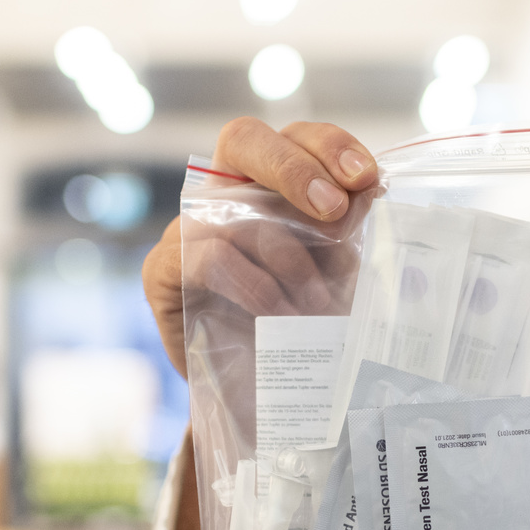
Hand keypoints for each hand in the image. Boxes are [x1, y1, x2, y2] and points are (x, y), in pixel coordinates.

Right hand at [142, 118, 378, 377]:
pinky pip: (208, 256)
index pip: (294, 136)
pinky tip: (278, 312)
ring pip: (234, 211)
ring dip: (288, 256)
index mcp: (267, 184)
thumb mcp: (334, 273)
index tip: (365, 179)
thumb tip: (367, 192)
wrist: (255, 393)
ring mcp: (185, 226)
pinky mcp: (162, 268)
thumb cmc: (297, 326)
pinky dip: (252, 283)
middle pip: (243, 139)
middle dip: (294, 168)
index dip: (329, 145)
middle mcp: (221, 194)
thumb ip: (345, 230)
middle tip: (333, 209)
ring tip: (318, 302)